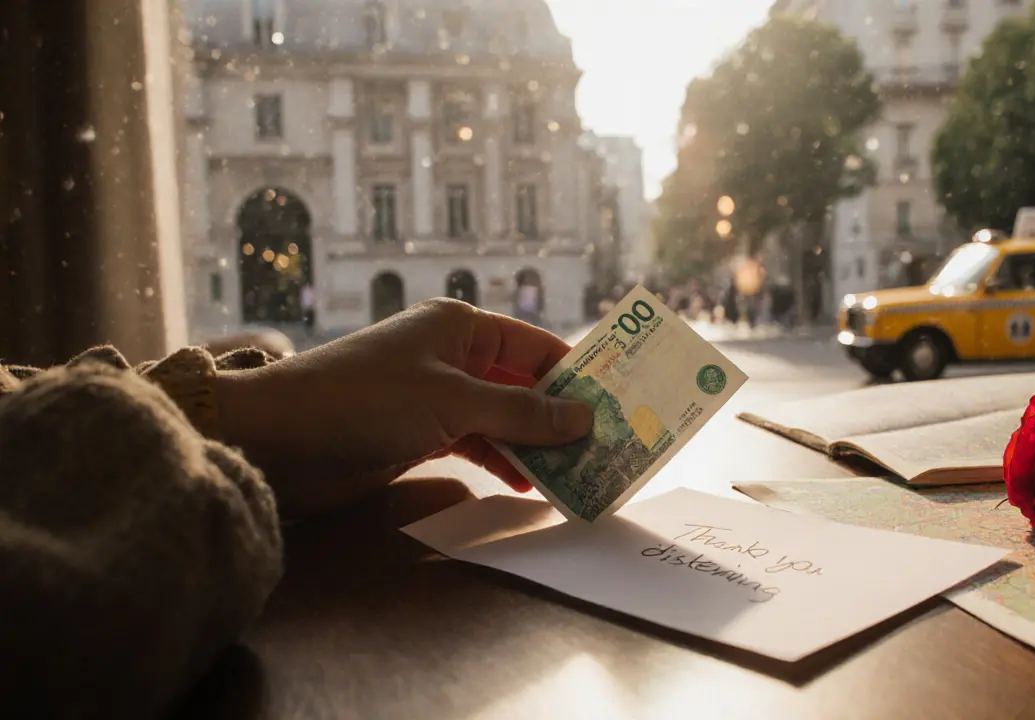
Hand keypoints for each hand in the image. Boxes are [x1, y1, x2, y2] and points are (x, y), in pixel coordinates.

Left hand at [215, 299, 592, 515]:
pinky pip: (478, 444)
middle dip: (561, 418)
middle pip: (524, 386)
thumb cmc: (365, 400)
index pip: (538, 349)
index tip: (619, 408)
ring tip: (578, 476)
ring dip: (536, 446)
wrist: (279, 438)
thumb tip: (585, 419)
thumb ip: (521, 415)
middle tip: (608, 450)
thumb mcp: (452, 403)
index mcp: (462, 326)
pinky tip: (530, 484)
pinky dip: (503, 461)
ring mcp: (438, 396)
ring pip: (504, 419)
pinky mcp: (421, 433)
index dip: (578, 377)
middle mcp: (454, 356)